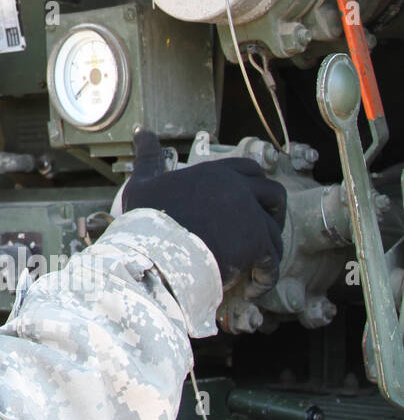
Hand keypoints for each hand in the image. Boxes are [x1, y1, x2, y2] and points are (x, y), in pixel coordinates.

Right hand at [120, 130, 285, 294]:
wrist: (155, 250)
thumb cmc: (147, 218)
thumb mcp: (144, 182)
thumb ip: (149, 157)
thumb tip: (143, 132)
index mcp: (214, 173)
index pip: (248, 168)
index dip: (252, 185)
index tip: (247, 201)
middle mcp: (238, 189)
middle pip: (274, 194)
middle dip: (273, 211)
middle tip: (260, 230)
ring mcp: (250, 215)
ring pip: (275, 231)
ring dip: (269, 249)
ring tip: (255, 266)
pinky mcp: (257, 243)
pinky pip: (272, 262)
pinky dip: (266, 277)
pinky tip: (254, 288)